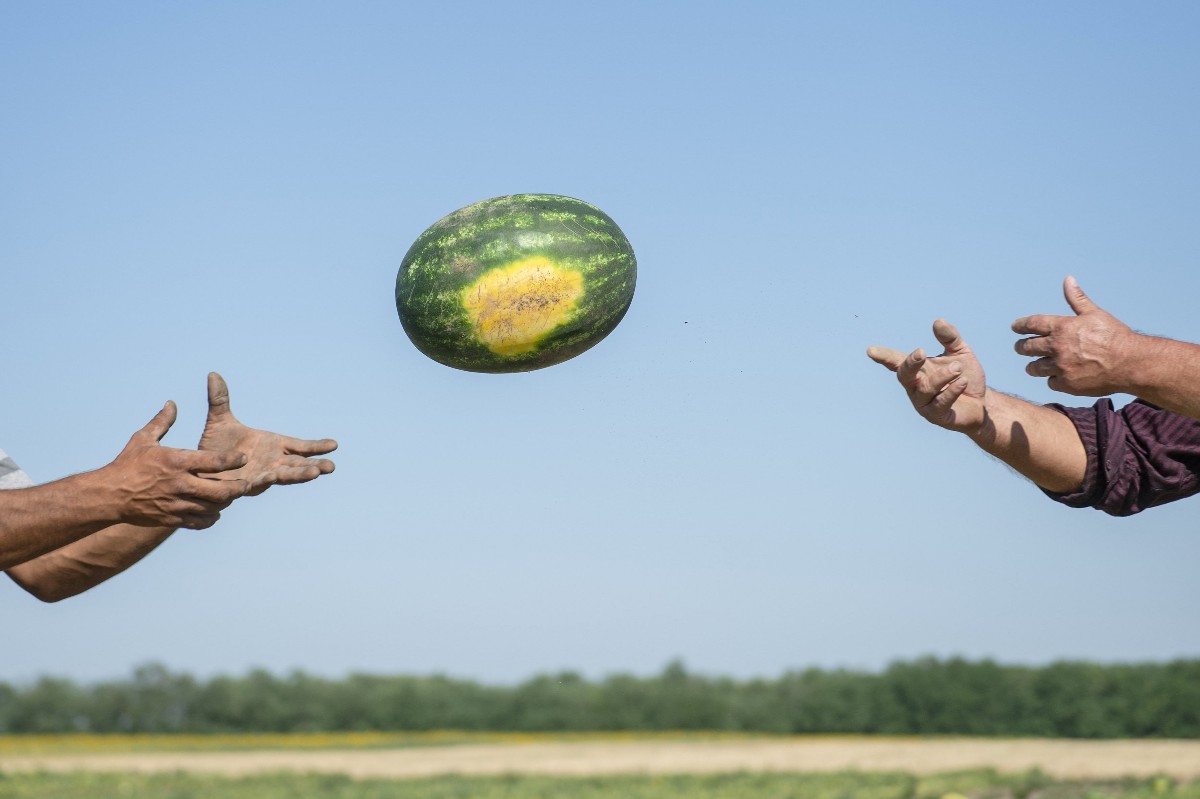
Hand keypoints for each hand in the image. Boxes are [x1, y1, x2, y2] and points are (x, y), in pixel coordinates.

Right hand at [107, 402, 248, 528]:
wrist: (108, 495)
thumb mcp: (143, 439)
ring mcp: (177, 504)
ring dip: (226, 503)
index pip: (216, 461)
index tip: (243, 458)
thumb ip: (162, 422)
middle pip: (221, 490)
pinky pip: (200, 522)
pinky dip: (211, 517)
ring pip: (213, 508)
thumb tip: (171, 403)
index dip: (234, 460)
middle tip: (245, 484)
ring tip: (230, 496)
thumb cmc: (127, 464)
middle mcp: (180, 484)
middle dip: (238, 488)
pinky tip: (213, 511)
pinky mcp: (172, 519)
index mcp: (177, 462)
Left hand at [198, 373, 336, 495]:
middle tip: (331, 467)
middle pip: (298, 464)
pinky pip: (260, 481)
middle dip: (314, 466)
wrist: (196, 468)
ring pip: (284, 475)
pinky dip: (269, 478)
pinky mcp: (245, 484)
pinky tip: (276, 475)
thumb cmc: (212, 447)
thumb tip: (213, 375)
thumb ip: (220, 399)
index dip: (316, 447)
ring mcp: (260, 474)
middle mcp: (271, 462)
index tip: (334, 444)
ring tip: (316, 473)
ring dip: (299, 475)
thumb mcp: (218, 420)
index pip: (300, 447)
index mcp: (273, 446)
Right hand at [867, 319, 986, 433]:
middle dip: (910, 364)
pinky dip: (952, 391)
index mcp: (917, 370)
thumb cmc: (965, 376)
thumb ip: (949, 338)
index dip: (883, 356)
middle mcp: (915, 387)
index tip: (870, 350)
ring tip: (958, 368)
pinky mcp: (937, 416)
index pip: (896, 361)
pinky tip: (962, 382)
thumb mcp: (960, 352)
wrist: (981, 402)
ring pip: (925, 389)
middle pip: (904, 376)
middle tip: (921, 352)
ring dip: (942, 377)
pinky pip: (941, 402)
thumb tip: (938, 321)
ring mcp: (924, 403)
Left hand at [1011, 276, 1140, 395]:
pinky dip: (1052, 379)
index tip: (1015, 327)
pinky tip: (1057, 376)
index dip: (1020, 325)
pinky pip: (1050, 382)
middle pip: (1026, 347)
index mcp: (1062, 327)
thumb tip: (1068, 279)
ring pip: (1034, 367)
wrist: (1130, 363)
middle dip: (1021, 347)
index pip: (1031, 324)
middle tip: (1021, 347)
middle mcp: (1057, 347)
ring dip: (1033, 366)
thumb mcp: (1095, 314)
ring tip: (1034, 365)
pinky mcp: (1067, 384)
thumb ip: (1077, 299)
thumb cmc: (1114, 336)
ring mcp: (1060, 366)